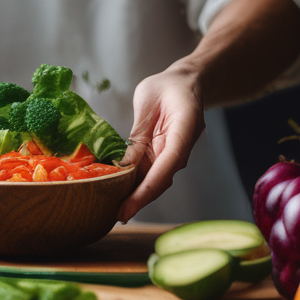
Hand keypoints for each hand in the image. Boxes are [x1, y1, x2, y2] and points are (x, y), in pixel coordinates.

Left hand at [117, 65, 205, 222]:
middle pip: (159, 181)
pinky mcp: (164, 154)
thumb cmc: (167, 87)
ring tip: (114, 209)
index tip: (127, 208)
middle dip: (138, 200)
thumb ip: (138, 134)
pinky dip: (135, 182)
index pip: (165, 168)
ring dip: (136, 194)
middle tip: (116, 216)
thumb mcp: (147, 101)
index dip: (145, 191)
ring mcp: (174, 154)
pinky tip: (119, 191)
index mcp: (183, 131)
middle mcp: (180, 148)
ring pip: (155, 180)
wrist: (185, 83)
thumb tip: (124, 165)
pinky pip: (150, 171)